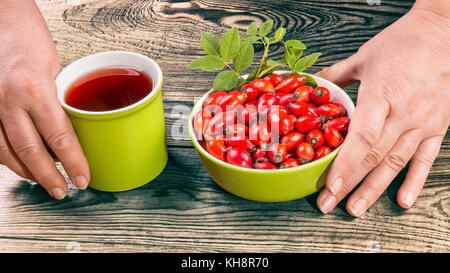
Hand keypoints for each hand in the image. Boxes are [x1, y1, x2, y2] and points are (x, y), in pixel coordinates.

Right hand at [0, 0, 89, 198]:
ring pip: (5, 152)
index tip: (83, 178)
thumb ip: (55, 99)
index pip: (59, 137)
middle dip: (49, 177)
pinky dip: (5, 157)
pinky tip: (17, 163)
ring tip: (42, 181)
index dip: (73, 163)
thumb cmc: (26, 36)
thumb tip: (66, 126)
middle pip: (30, 152)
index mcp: (33, 90)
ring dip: (25, 172)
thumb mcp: (54, 67)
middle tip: (62, 191)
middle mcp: (7, 101)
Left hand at [316, 1, 449, 215]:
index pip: (362, 138)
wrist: (444, 32)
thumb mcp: (364, 56)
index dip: (345, 165)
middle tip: (329, 204)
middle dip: (349, 184)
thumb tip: (312, 84)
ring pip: (395, 164)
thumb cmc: (403, 43)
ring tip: (355, 209)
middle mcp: (404, 113)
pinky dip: (414, 181)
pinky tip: (402, 201)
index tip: (329, 185)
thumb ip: (336, 75)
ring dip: (374, 189)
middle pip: (373, 157)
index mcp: (382, 95)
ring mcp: (422, 123)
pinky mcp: (438, 127)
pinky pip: (426, 159)